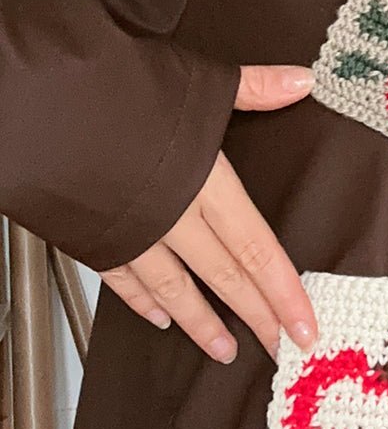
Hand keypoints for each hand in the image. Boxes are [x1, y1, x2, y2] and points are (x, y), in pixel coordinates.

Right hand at [98, 65, 317, 364]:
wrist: (40, 102)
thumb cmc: (115, 90)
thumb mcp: (197, 83)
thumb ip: (254, 88)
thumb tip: (301, 79)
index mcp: (206, 184)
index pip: (258, 250)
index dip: (285, 293)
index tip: (305, 327)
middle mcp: (173, 217)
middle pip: (226, 277)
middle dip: (257, 317)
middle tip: (281, 349)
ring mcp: (133, 232)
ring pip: (175, 288)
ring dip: (202, 323)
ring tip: (225, 350)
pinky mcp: (95, 236)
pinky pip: (124, 279)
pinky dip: (143, 300)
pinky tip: (159, 318)